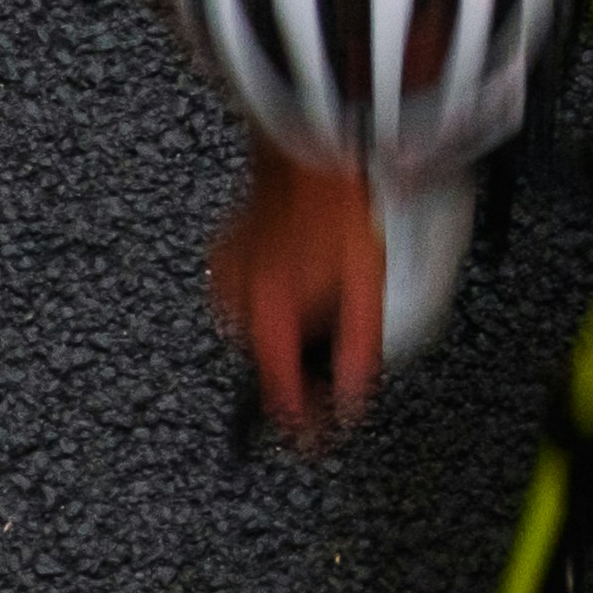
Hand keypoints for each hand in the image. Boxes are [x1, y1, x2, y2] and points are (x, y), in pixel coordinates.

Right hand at [211, 141, 390, 447]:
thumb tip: (350, 403)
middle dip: (300, 367)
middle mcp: (236, 301)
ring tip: (323, 301)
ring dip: (289, 329)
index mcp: (267, 315)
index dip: (299, 426)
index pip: (278, 394)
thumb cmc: (339, 210)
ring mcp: (226, 274)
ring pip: (258, 329)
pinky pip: (249, 295)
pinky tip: (301, 275)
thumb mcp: (367, 288)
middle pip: (269, 361)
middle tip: (334, 356)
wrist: (311, 150)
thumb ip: (358, 352)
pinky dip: (274, 298)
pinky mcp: (226, 252)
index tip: (312, 442)